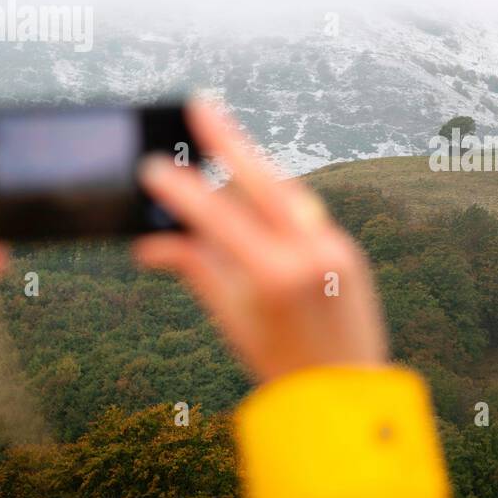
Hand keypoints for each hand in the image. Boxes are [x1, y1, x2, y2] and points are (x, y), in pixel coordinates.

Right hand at [134, 99, 387, 383]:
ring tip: (219, 139)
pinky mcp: (348, 249)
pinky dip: (274, 200)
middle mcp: (311, 252)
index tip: (153, 168)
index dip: (182, 192)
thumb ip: (197, 270)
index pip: (219, 218)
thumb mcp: (232, 319)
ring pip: (286, 191)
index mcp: (276, 275)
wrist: (346, 393)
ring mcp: (335, 247)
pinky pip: (304, 212)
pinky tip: (251, 187)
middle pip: (263, 180)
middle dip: (229, 139)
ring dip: (251, 168)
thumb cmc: (280, 364)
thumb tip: (150, 243)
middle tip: (201, 104)